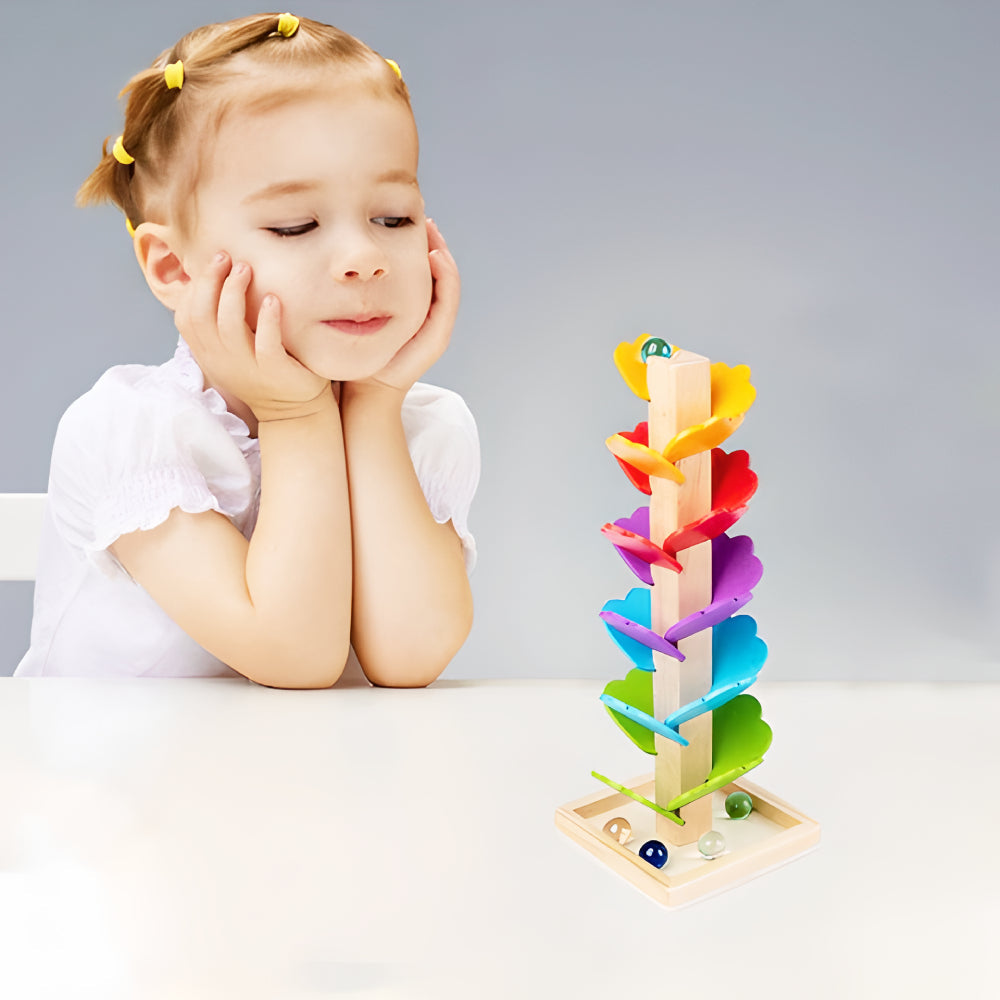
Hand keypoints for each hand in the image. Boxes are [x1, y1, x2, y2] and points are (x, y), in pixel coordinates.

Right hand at [174, 253, 332, 421]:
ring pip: (229, 326)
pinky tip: (273, 299)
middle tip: (226, 257)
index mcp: (210, 354)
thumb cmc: (265, 370)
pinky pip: (266, 343)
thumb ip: (222, 323)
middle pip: (202, 316)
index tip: (211, 263)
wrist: (294, 411)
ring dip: (235, 292)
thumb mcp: (235, 350)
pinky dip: (267, 319)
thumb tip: (213, 281)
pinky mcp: (275, 372)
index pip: (185, 317)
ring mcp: (248, 367)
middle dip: (210, 281)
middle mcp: (223, 361)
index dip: (194, 287)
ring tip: (246, 269)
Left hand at [355, 219, 459, 393]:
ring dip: (443, 254)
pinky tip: (434, 256)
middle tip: (425, 217)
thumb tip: (338, 258)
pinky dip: (446, 276)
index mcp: (411, 307)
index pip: (422, 269)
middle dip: (434, 243)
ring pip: (448, 281)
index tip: (407, 219)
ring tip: (432, 231)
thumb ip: (353, 289)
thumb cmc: (354, 353)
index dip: (419, 244)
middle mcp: (428, 315)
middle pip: (438, 271)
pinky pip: (448, 299)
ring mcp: (436, 326)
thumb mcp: (352, 312)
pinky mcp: (438, 335)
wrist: (365, 390)